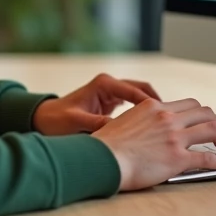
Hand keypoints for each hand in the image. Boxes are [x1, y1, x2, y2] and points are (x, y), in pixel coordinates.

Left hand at [32, 73, 159, 134]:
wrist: (44, 119)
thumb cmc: (57, 120)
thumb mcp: (77, 122)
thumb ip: (97, 124)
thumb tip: (119, 131)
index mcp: (104, 84)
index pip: (135, 91)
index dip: (151, 104)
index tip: (165, 117)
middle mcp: (110, 85)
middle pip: (143, 89)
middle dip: (157, 103)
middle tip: (172, 119)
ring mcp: (111, 92)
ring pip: (141, 96)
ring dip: (152, 108)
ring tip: (166, 124)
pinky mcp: (111, 102)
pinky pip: (134, 105)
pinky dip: (144, 113)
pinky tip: (152, 128)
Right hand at [92, 98, 215, 190]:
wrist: (100, 159)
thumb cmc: (106, 146)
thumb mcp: (125, 121)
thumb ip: (143, 121)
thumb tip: (151, 130)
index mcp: (154, 107)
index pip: (189, 104)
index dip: (202, 115)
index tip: (205, 124)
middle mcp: (167, 118)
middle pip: (206, 113)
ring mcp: (174, 137)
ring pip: (213, 129)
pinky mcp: (177, 158)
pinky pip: (207, 157)